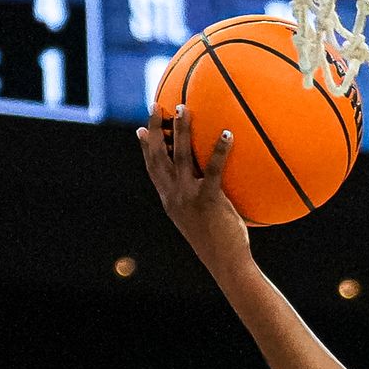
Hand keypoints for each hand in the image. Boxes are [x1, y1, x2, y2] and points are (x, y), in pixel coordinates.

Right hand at [138, 106, 250, 272]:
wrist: (226, 263)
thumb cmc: (221, 244)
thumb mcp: (204, 221)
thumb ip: (203, 202)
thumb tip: (219, 191)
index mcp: (170, 201)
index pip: (153, 170)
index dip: (146, 149)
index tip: (141, 130)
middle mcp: (174, 197)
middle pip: (158, 157)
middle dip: (155, 129)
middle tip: (156, 106)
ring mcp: (188, 198)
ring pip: (179, 157)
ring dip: (180, 130)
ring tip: (185, 109)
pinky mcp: (208, 200)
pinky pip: (213, 169)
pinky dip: (219, 150)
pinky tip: (227, 134)